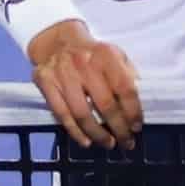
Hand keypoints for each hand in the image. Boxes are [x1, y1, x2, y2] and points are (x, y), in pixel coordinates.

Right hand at [28, 20, 146, 147]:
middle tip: (127, 142)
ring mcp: (62, 73)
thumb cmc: (93, 54)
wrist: (59, 41)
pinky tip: (86, 141)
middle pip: (105, 104)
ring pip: (82, 113)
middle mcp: (83, 63)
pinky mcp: (45, 82)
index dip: (133, 111)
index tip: (137, 127)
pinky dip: (75, 131)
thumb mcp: (116, 56)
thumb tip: (139, 104)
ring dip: (97, 134)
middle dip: (119, 128)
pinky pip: (61, 114)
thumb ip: (128, 76)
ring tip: (108, 144)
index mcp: (106, 55)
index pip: (124, 88)